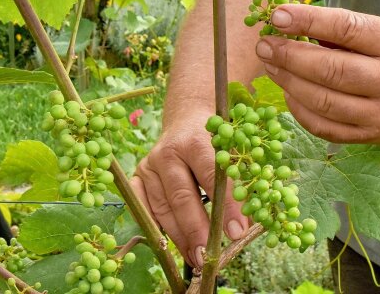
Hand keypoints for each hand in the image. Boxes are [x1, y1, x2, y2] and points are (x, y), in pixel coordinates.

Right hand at [131, 108, 249, 268]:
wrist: (186, 121)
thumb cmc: (214, 141)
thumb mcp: (231, 154)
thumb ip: (238, 186)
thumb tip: (242, 229)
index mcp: (195, 142)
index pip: (212, 177)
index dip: (225, 207)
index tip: (236, 233)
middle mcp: (167, 153)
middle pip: (182, 197)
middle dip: (197, 230)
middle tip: (210, 256)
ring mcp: (148, 166)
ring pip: (162, 208)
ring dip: (179, 237)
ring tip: (196, 258)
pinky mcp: (137, 177)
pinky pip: (142, 208)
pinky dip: (154, 228)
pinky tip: (170, 246)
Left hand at [255, 4, 379, 143]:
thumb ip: (343, 27)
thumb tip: (290, 21)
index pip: (347, 28)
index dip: (309, 21)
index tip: (278, 16)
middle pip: (332, 71)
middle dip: (290, 56)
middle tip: (264, 45)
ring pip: (324, 102)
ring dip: (289, 83)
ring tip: (270, 65)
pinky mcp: (371, 137)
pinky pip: (325, 128)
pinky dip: (299, 110)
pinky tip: (288, 92)